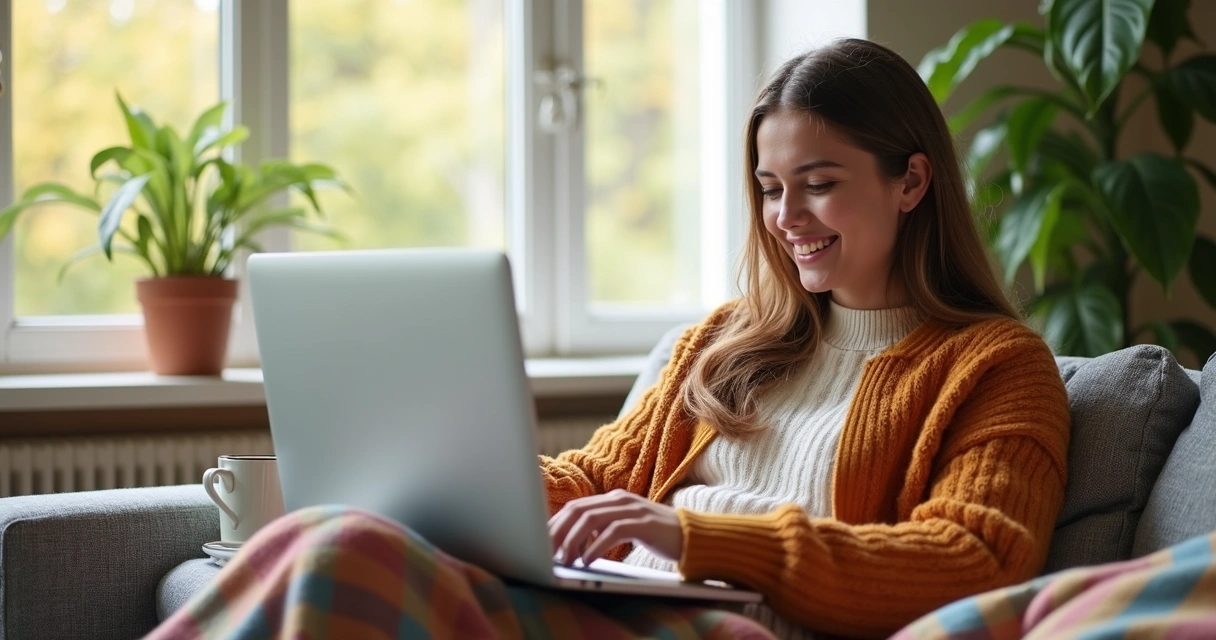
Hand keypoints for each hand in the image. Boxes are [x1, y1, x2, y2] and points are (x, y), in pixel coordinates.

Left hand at [548, 488, 682, 566]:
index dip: (555, 525)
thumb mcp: (625, 527)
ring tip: (566, 560)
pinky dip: (597, 546)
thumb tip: (571, 545)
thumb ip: (602, 529)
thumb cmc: (656, 536)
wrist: (692, 536)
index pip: (575, 507)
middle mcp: (619, 500)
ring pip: (592, 519)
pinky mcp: (644, 524)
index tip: (542, 543)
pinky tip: (589, 560)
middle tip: (547, 553)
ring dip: (574, 541)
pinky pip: (613, 531)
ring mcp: (632, 510)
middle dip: (558, 532)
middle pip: (578, 510)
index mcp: (612, 499)